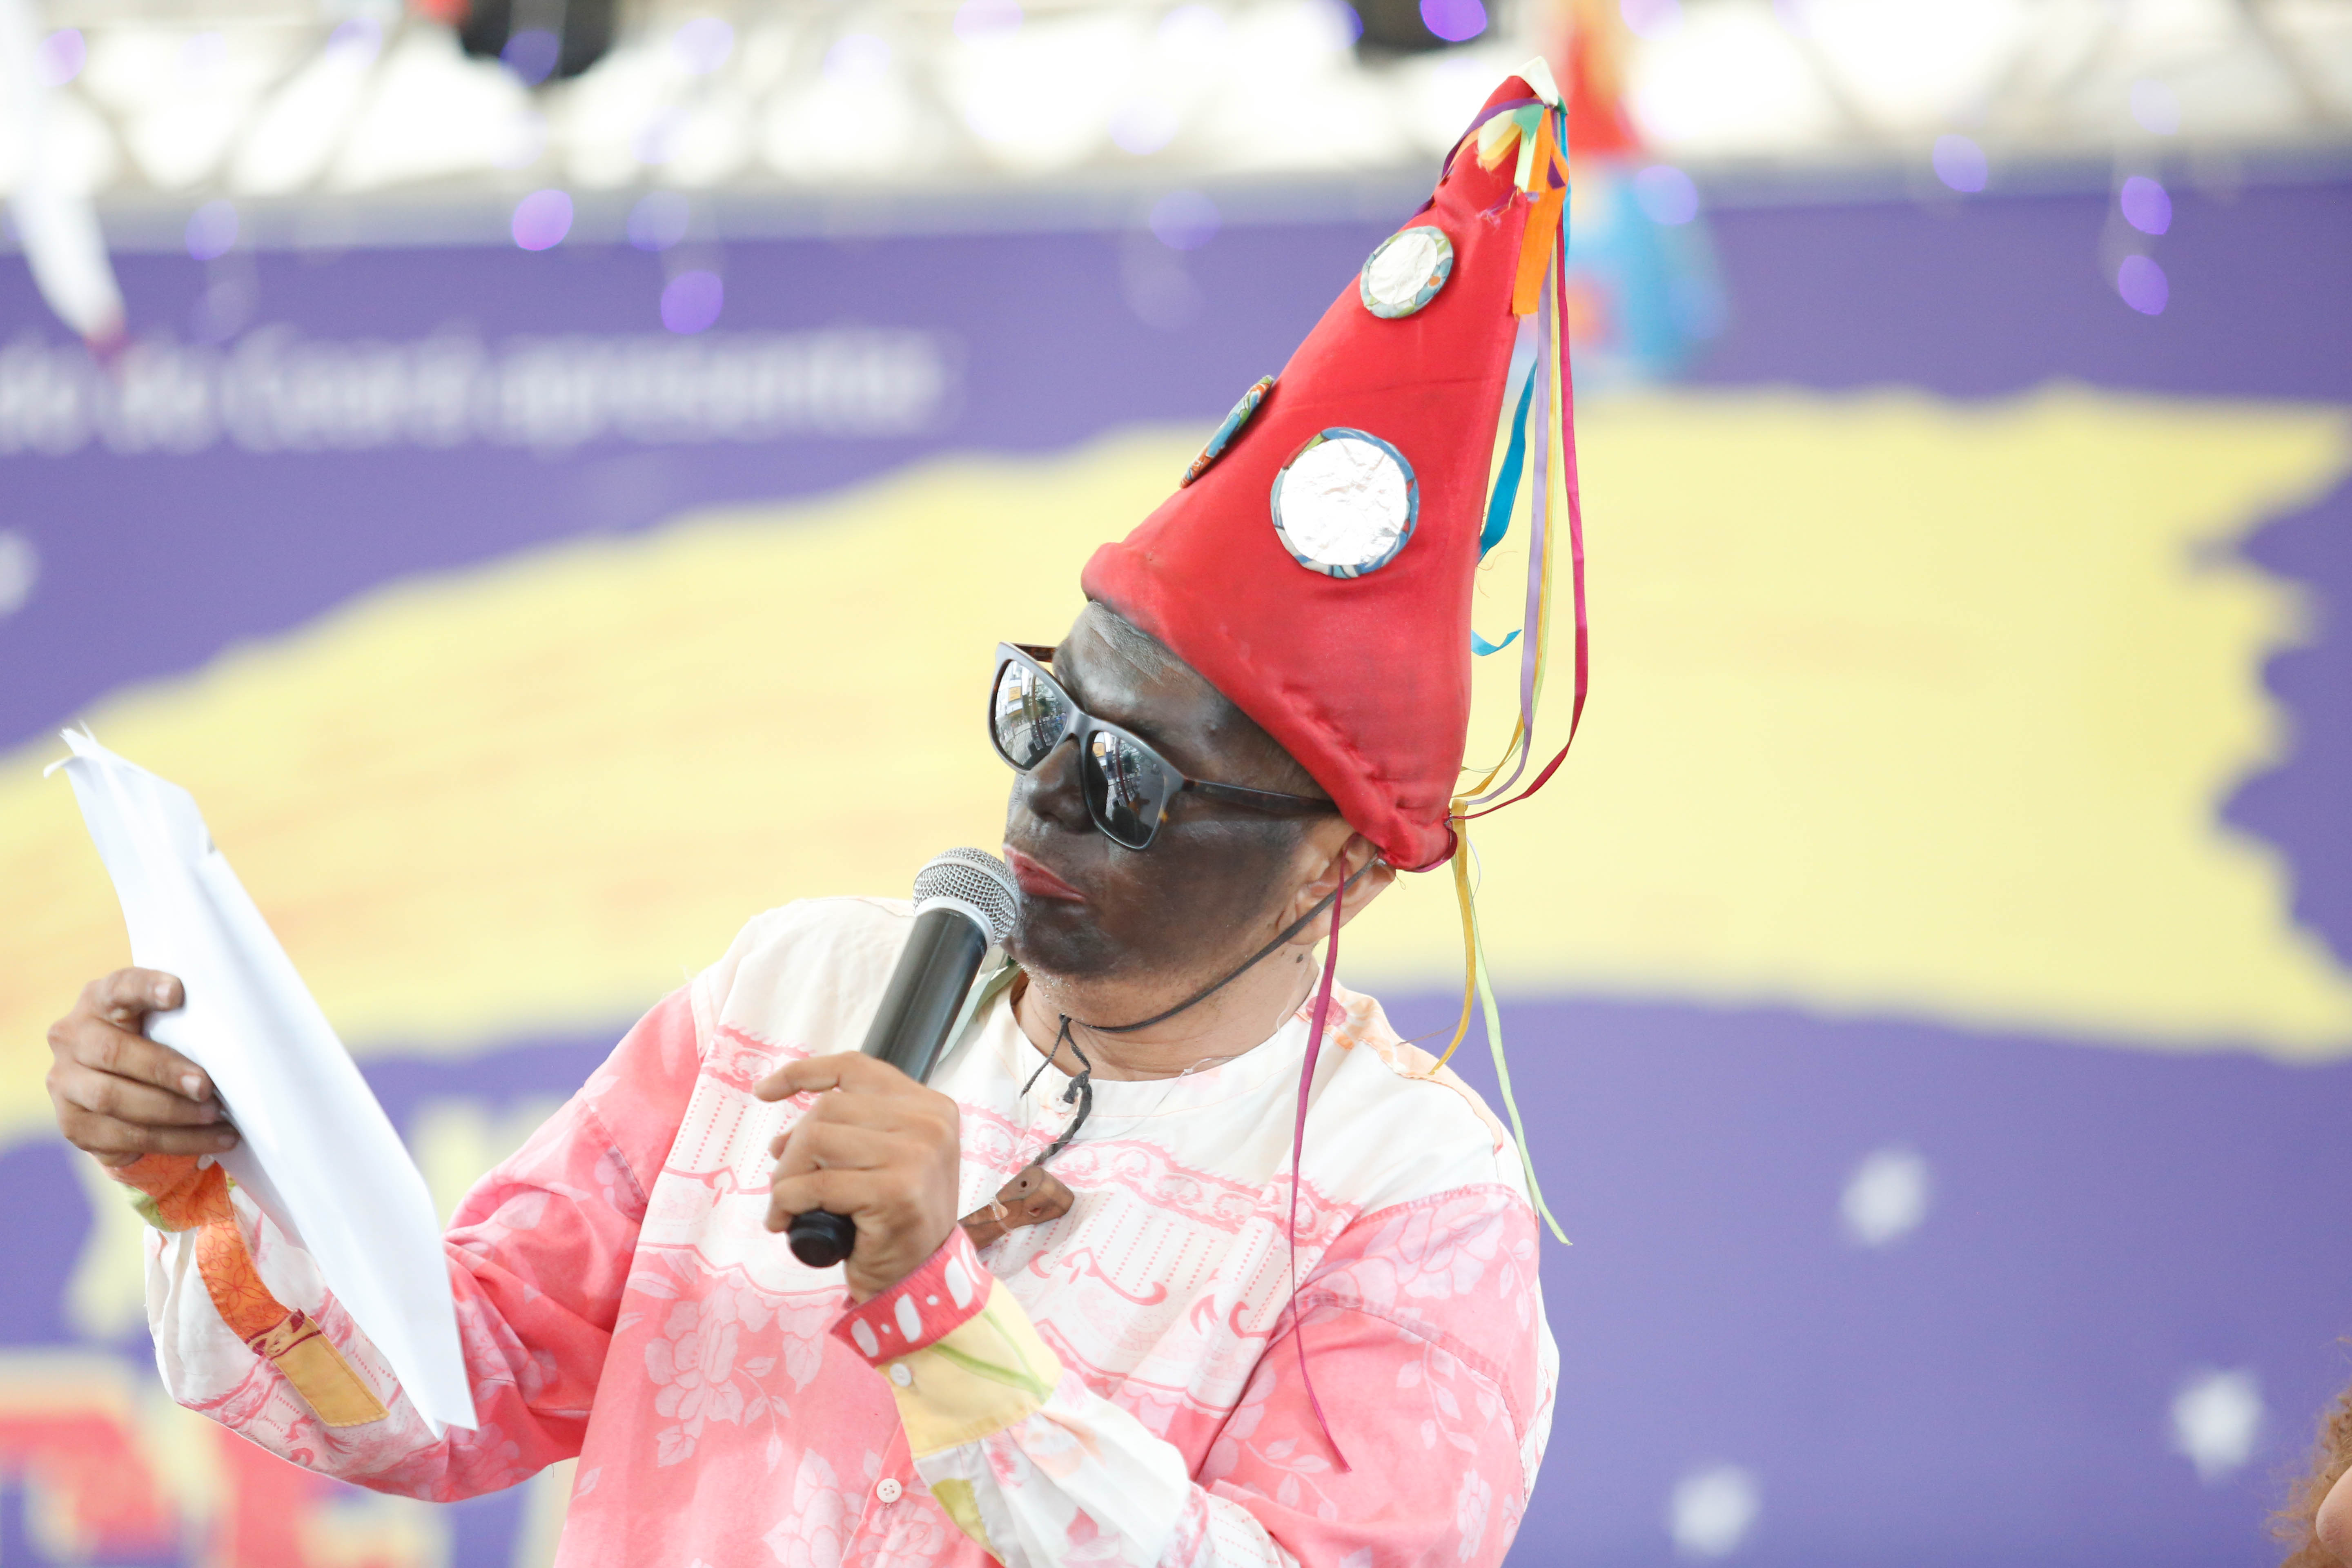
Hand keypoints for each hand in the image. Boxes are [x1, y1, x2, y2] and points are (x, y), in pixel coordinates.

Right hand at [47, 969, 236, 1168]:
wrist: (118, 1084)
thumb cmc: (158, 1041)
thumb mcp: (163, 1023)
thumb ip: (182, 1020)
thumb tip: (236, 1037)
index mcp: (98, 1000)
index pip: (119, 987)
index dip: (145, 988)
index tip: (177, 993)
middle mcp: (71, 1037)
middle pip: (113, 1052)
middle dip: (164, 1071)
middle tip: (206, 1087)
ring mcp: (64, 1082)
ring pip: (115, 1100)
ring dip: (173, 1113)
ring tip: (216, 1117)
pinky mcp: (72, 1123)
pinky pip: (123, 1136)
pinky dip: (173, 1141)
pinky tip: (210, 1140)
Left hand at [756, 1053, 960, 1301]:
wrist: (918, 1282)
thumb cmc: (893, 1223)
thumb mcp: (879, 1163)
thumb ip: (845, 1136)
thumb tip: (782, 1139)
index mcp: (930, 1108)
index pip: (856, 1068)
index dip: (805, 1074)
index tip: (765, 1092)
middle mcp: (929, 1124)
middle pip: (829, 1106)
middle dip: (793, 1148)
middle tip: (786, 1185)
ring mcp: (917, 1155)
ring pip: (817, 1139)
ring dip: (787, 1176)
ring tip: (787, 1205)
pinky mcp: (896, 1191)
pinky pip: (817, 1184)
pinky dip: (788, 1202)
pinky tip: (787, 1221)